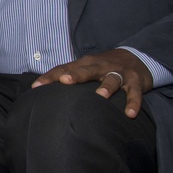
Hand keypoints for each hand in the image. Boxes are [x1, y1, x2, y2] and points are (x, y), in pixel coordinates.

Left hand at [31, 48, 153, 118]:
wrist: (136, 58)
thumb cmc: (102, 67)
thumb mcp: (85, 68)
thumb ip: (67, 76)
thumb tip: (40, 91)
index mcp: (85, 63)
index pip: (64, 69)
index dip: (50, 77)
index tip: (36, 87)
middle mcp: (100, 66)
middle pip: (87, 70)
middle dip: (75, 75)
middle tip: (64, 81)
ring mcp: (119, 72)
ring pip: (112, 78)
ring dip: (106, 87)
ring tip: (101, 96)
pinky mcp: (135, 81)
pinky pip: (134, 93)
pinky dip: (133, 102)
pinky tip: (130, 114)